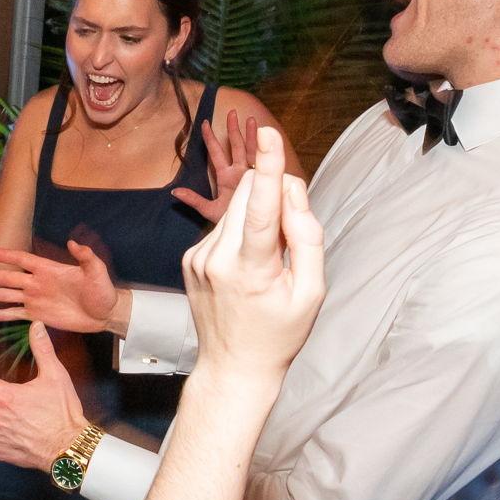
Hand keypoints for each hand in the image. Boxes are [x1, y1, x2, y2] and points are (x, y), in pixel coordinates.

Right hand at [0, 240, 118, 333]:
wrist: (105, 314)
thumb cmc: (102, 290)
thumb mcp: (96, 271)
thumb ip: (85, 256)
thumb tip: (73, 243)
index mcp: (48, 269)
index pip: (22, 259)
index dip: (5, 255)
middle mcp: (37, 283)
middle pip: (8, 278)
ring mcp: (35, 300)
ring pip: (7, 295)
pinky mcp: (37, 316)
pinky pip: (15, 314)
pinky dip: (0, 315)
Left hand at [175, 107, 261, 223]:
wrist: (248, 234)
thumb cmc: (230, 223)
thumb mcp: (209, 210)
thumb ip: (193, 200)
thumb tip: (174, 192)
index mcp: (225, 177)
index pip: (216, 154)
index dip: (210, 139)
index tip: (204, 123)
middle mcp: (238, 172)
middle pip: (234, 146)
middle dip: (233, 129)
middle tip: (232, 112)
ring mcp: (251, 174)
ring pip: (249, 150)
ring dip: (249, 135)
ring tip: (248, 119)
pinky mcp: (262, 179)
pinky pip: (262, 161)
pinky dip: (262, 148)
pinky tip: (264, 136)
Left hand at [182, 126, 323, 380]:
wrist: (232, 366)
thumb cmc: (279, 332)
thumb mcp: (310, 291)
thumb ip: (306, 237)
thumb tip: (291, 191)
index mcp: (248, 269)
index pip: (260, 208)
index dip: (268, 167)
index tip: (268, 133)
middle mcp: (214, 258)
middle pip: (247, 196)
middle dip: (272, 195)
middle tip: (290, 234)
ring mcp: (196, 257)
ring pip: (234, 207)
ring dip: (257, 214)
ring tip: (268, 259)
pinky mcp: (188, 257)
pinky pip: (223, 225)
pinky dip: (241, 231)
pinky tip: (248, 266)